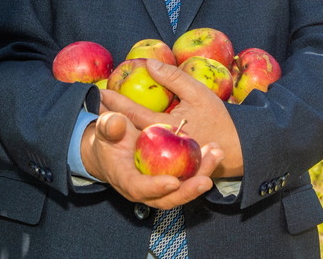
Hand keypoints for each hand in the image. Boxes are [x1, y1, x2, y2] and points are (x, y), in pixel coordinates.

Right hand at [79, 111, 222, 209]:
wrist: (114, 149)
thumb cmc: (109, 137)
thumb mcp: (106, 128)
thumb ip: (109, 126)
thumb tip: (116, 124)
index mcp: (126, 179)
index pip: (139, 189)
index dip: (155, 188)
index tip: (173, 182)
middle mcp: (144, 189)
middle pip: (168, 198)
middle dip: (188, 191)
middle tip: (206, 180)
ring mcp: (160, 187)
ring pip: (183, 190)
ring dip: (202, 175)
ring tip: (216, 154)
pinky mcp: (172, 180)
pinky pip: (189, 178)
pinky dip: (204, 167)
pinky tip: (215, 151)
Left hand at [101, 59, 243, 178]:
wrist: (234, 147)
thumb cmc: (217, 117)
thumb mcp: (198, 92)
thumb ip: (173, 78)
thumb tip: (150, 63)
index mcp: (164, 128)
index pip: (132, 112)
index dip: (115, 101)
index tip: (99, 90)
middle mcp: (158, 146)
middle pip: (126, 127)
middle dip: (109, 114)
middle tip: (94, 101)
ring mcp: (161, 157)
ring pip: (133, 139)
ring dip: (118, 125)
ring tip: (102, 112)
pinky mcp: (166, 162)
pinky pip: (145, 148)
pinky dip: (132, 134)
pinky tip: (123, 125)